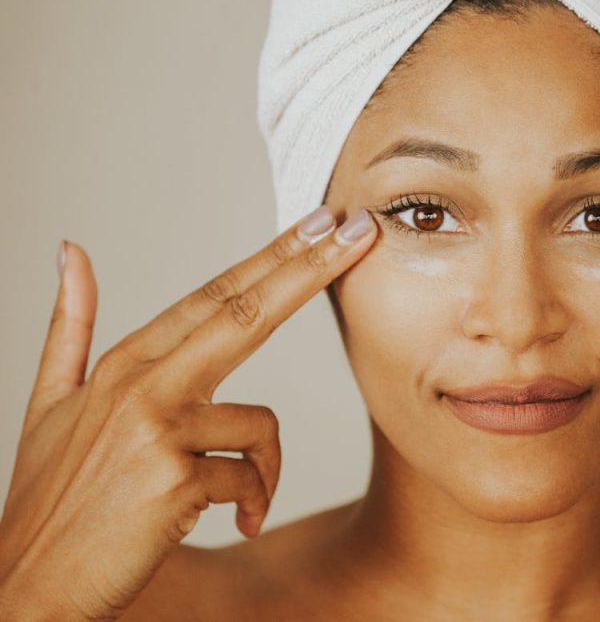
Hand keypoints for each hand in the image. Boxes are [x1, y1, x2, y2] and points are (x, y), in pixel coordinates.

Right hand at [0, 206, 376, 618]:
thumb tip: (71, 250)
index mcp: (124, 363)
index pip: (215, 295)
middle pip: (244, 313)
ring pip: (262, 423)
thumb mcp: (52, 402)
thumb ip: (71, 325)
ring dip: (267, 467)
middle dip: (309, 268)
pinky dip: (254, 500)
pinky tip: (235, 521)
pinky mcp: (174, 479)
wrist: (29, 584)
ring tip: (239, 499)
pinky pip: (251, 477)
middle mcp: (141, 385)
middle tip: (359, 232)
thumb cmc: (54, 497)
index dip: (274, 257)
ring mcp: (157, 430)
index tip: (320, 224)